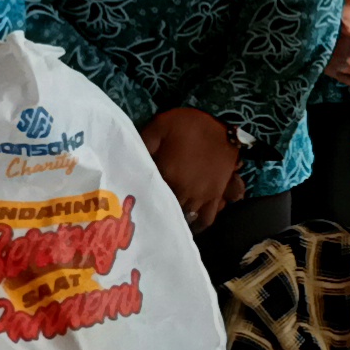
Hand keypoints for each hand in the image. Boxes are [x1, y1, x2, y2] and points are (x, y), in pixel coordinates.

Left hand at [146, 106, 243, 225]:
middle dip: (158, 212)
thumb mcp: (159, 127)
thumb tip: (127, 160)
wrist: (221, 125)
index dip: (142, 199)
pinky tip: (190, 224)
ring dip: (177, 220)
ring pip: (185, 217)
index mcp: (167, 174)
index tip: (135, 201)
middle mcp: (183, 189)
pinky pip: (206, 219)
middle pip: (167, 210)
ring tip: (168, 220)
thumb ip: (143, 144)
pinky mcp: (215, 196)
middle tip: (148, 214)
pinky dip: (198, 225)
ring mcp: (201, 195)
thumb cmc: (188, 125)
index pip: (150, 195)